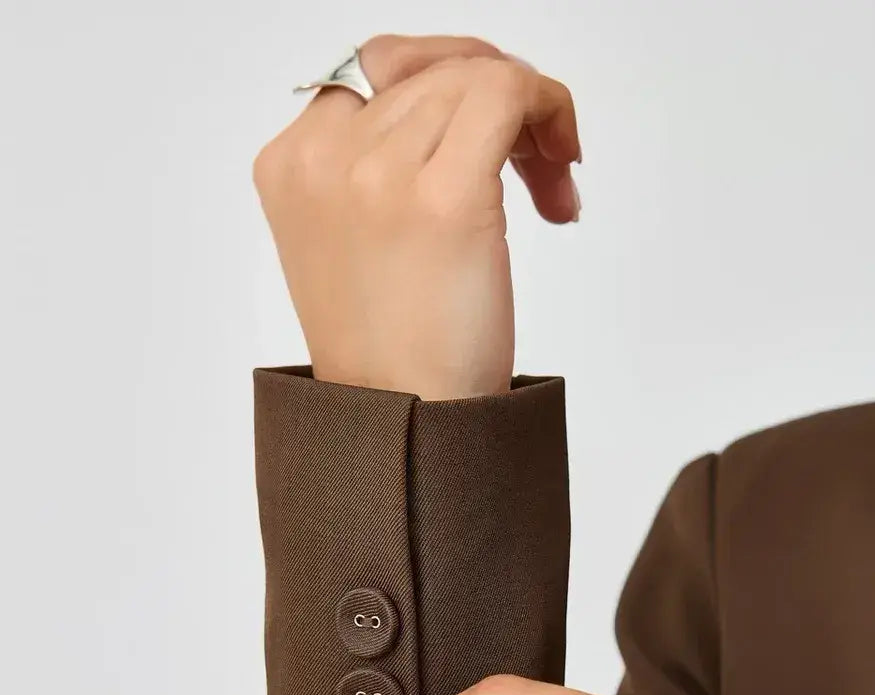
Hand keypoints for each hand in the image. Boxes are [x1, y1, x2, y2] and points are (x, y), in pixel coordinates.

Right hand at [252, 35, 580, 400]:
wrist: (406, 419)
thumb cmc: (393, 348)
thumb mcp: (354, 237)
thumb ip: (375, 158)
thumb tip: (453, 85)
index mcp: (289, 165)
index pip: (377, 72)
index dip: (445, 89)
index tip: (489, 140)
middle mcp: (324, 158)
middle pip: (434, 73)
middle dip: (499, 110)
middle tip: (540, 177)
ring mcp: (378, 173)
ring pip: (476, 77)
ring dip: (531, 121)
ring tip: (550, 192)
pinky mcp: (444, 197)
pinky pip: (509, 93)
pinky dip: (550, 108)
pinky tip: (563, 167)